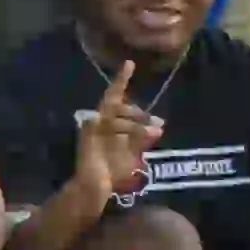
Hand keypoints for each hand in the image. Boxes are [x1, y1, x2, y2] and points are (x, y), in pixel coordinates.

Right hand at [64, 54, 160, 200]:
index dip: (121, 80)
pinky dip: (130, 129)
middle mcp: (98, 120)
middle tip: (157, 123)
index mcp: (107, 121)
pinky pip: (113, 126)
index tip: (130, 63)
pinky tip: (147, 134)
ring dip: (139, 124)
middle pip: (117, 104)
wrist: (94, 186)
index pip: (115, 96)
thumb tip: (160, 126)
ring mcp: (93, 127)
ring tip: (156, 131)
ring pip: (118, 116)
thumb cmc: (111, 170)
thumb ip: (143, 138)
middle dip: (138, 112)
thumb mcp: (133, 151)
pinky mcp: (90, 134)